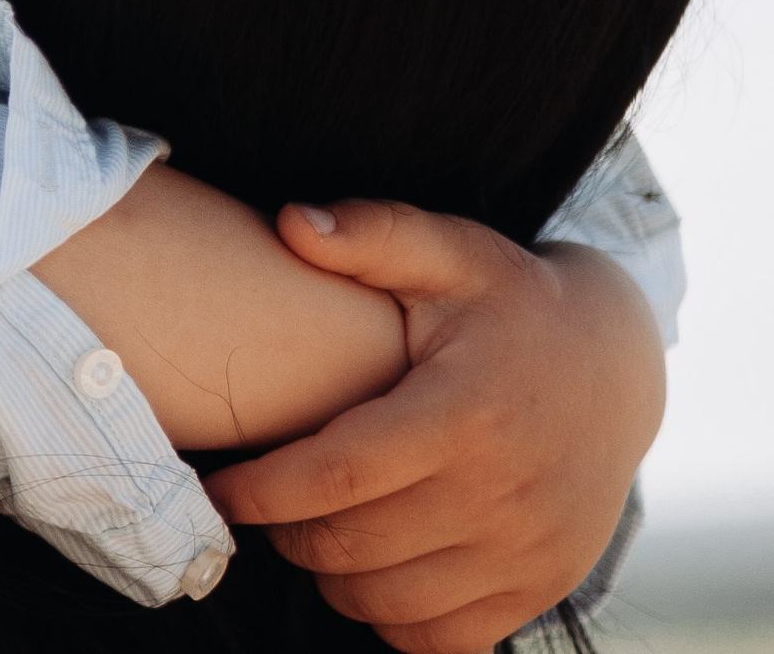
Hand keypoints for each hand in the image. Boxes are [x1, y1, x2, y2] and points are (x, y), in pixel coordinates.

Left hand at [205, 200, 664, 653]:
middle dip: (283, 532)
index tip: (217, 486)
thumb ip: (370, 234)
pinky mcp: (540, 588)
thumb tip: (290, 222)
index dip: (260, 492)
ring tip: (311, 527)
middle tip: (261, 500)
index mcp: (464, 415)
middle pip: (349, 547)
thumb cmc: (510, 303)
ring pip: (386, 603)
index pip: (335, 477)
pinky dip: (392, 618)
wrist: (618, 366)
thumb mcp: (450, 252)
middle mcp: (501, 496)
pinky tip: (372, 566)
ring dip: (329, 575)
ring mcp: (527, 553)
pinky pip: (442, 639)